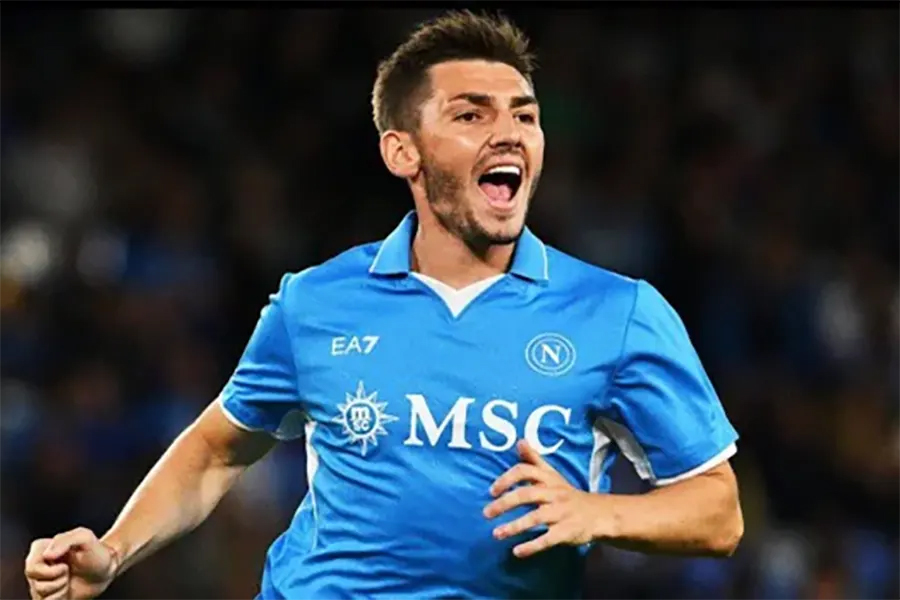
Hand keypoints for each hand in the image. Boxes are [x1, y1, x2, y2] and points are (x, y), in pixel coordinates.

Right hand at [24, 528, 117, 599]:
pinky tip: (67, 590)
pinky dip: (60, 599)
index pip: (31, 568)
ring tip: (69, 580)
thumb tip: (46, 555)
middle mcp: (37, 565)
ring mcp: (40, 581)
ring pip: (41, 596)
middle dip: (58, 582)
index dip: (49, 572)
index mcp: (41, 549)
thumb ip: (64, 540)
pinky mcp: (47, 595)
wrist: (106, 569)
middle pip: (36, 585)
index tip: (65, 566)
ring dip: (60, 590)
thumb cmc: (96, 551)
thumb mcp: (84, 537)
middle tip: (68, 573)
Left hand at [484, 440, 601, 557]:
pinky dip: (532, 546)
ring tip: (496, 534)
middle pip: (527, 494)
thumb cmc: (567, 493)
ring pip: (535, 518)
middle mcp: (554, 493)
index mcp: (548, 479)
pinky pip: (547, 539)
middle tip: (486, 513)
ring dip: (514, 527)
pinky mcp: (566, 532)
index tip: (491, 490)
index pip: (525, 471)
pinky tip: (517, 552)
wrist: (599, 514)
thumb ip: (534, 459)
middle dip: (505, 503)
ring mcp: (561, 513)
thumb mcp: (552, 474)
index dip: (506, 479)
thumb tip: (519, 441)